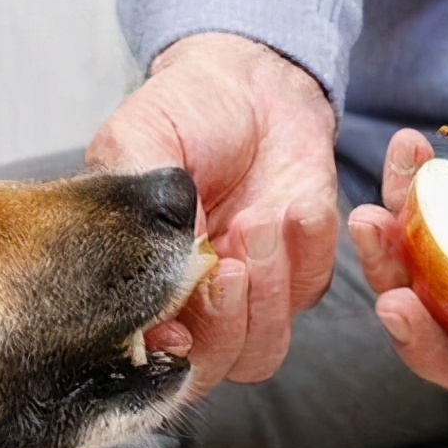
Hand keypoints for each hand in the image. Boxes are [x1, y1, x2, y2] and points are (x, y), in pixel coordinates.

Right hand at [87, 33, 337, 397]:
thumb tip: (157, 285)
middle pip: (209, 368)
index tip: (175, 328)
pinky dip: (310, 252)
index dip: (162, 358)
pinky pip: (312, 291)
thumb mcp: (135, 145)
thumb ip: (137, 215)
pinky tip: (299, 205)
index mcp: (141, 283)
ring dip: (267, 294)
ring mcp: (250, 294)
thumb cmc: (181, 112)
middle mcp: (193, 303)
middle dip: (223, 323)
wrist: (248, 79)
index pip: (146, 356)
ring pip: (262, 350)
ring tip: (260, 220)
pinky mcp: (302, 271)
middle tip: (229, 264)